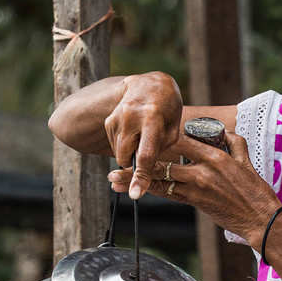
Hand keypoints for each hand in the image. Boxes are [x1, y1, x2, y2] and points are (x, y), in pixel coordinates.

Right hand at [103, 71, 182, 198]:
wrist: (149, 85)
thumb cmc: (167, 110)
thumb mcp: (173, 128)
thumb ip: (160, 149)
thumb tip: (145, 172)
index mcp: (152, 118)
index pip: (145, 154)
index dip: (141, 176)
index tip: (135, 194)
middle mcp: (131, 118)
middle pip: (127, 157)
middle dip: (135, 165)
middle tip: (145, 157)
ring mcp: (116, 118)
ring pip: (120, 154)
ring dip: (131, 154)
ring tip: (143, 136)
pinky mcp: (108, 121)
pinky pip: (115, 146)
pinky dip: (126, 146)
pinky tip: (135, 132)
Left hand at [107, 132, 281, 247]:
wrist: (260, 219)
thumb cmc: (256, 191)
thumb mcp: (247, 160)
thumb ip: (234, 142)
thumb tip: (223, 132)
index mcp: (215, 156)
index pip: (180, 141)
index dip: (160, 139)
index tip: (145, 138)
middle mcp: (202, 170)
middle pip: (162, 163)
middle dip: (137, 163)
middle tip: (116, 164)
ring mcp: (196, 188)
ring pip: (159, 181)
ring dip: (135, 181)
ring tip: (115, 180)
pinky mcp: (195, 203)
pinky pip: (168, 195)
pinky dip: (151, 192)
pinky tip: (136, 191)